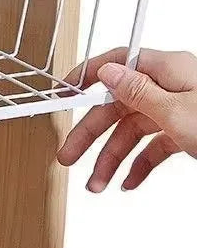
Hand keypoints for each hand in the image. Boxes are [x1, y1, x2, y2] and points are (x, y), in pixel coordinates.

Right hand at [57, 48, 196, 191]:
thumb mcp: (177, 110)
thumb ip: (139, 91)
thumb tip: (107, 71)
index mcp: (166, 70)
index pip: (115, 65)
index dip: (85, 78)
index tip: (63, 93)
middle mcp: (169, 87)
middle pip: (117, 108)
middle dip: (91, 135)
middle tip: (69, 154)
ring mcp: (178, 109)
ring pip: (132, 131)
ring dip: (112, 157)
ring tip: (97, 182)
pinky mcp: (187, 132)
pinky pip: (152, 146)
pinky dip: (138, 163)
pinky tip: (128, 179)